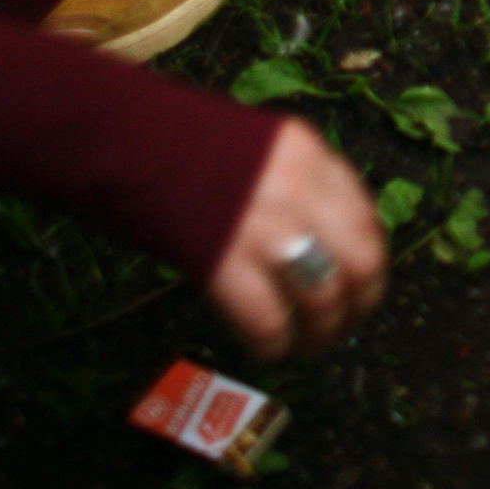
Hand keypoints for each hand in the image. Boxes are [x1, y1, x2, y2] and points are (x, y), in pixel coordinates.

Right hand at [203, 119, 386, 359]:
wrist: (121, 139)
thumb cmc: (180, 144)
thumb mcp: (259, 150)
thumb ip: (297, 185)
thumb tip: (323, 242)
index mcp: (310, 155)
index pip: (366, 216)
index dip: (369, 259)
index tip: (359, 284)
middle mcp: (299, 188)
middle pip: (361, 261)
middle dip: (359, 303)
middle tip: (343, 324)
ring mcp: (263, 226)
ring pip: (323, 296)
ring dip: (322, 331)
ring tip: (309, 345)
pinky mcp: (223, 262)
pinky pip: (269, 319)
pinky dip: (274, 343)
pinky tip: (268, 349)